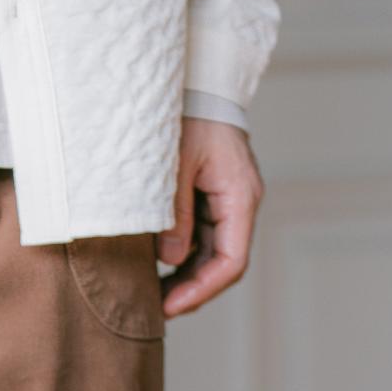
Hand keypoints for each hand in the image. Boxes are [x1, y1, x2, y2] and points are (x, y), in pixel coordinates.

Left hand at [158, 117, 262, 318]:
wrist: (196, 81)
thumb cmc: (185, 114)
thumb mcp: (174, 163)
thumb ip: (173, 212)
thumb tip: (170, 259)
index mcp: (240, 196)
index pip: (231, 260)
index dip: (202, 289)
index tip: (170, 306)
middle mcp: (240, 202)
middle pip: (223, 262)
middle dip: (191, 289)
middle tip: (153, 309)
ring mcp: (227, 200)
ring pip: (212, 253)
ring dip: (185, 276)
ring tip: (151, 294)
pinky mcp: (212, 196)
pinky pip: (202, 237)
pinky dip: (182, 256)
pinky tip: (156, 268)